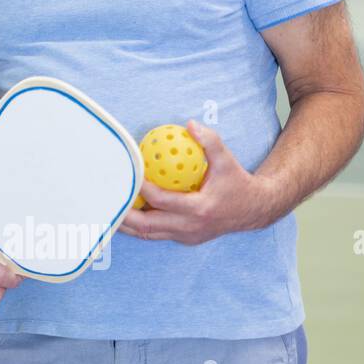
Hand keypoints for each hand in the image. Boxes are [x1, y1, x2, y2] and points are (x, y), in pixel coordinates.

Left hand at [119, 120, 280, 244]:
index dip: (142, 189)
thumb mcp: (227, 160)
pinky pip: (157, 234)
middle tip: (108, 200)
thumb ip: (210, 141)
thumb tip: (190, 125)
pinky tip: (126, 213)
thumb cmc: (237, 182)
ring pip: (149, 234)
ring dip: (127, 224)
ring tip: (109, 209)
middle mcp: (190, 227)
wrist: (255, 210)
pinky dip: (140, 226)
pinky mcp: (185, 239)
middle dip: (125, 216)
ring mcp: (187, 236)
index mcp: (199, 209)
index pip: (162, 201)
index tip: (129, 175)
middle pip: (148, 226)